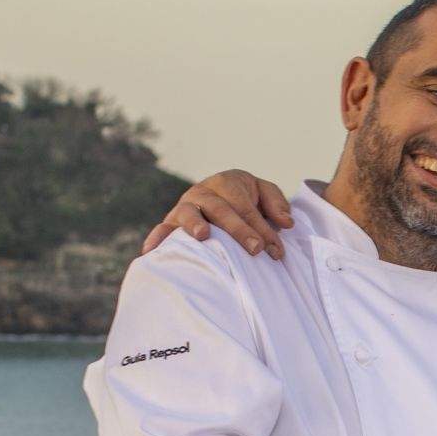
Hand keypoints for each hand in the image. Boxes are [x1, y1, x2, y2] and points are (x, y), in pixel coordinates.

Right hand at [142, 169, 296, 258]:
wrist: (219, 195)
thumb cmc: (245, 198)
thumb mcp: (263, 193)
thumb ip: (276, 203)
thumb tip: (286, 223)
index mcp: (226, 182)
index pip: (246, 207)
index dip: (262, 227)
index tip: (275, 250)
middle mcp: (203, 192)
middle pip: (220, 209)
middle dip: (239, 229)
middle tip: (255, 249)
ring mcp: (185, 206)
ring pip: (189, 213)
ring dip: (194, 224)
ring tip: (203, 236)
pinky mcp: (171, 222)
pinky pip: (162, 228)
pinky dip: (156, 238)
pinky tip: (150, 252)